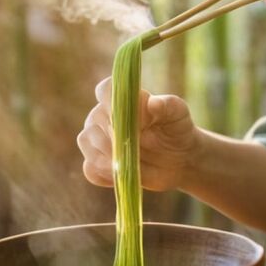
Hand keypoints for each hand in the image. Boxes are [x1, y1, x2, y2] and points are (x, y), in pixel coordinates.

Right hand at [76, 76, 199, 191]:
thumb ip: (167, 105)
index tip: (131, 119)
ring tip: (129, 163)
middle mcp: (104, 115)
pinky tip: (123, 174)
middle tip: (134, 147)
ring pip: (86, 144)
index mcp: (123, 99)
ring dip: (106, 157)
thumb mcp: (179, 115)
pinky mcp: (98, 163)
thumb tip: (152, 103)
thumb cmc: (177, 129)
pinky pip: (90, 170)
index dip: (112, 103)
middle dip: (112, 137)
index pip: (105, 90)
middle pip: (93, 121)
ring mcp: (97, 139)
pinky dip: (104, 175)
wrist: (179, 158)